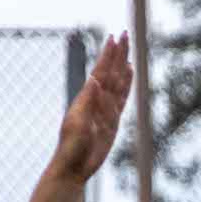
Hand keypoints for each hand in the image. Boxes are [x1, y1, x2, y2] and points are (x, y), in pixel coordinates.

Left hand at [48, 40, 134, 181]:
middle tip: (125, 34)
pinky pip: (122, 98)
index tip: (114, 38)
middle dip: (118, 54)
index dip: (108, 55)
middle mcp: (96, 100)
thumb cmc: (71, 146)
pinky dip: (126, 85)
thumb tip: (95, 79)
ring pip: (117, 83)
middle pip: (111, 72)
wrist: (73, 167)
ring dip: (122, 66)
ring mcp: (105, 110)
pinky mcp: (112, 121)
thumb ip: (88, 101)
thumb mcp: (78, 123)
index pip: (101, 71)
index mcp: (86, 98)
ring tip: (128, 51)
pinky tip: (128, 74)